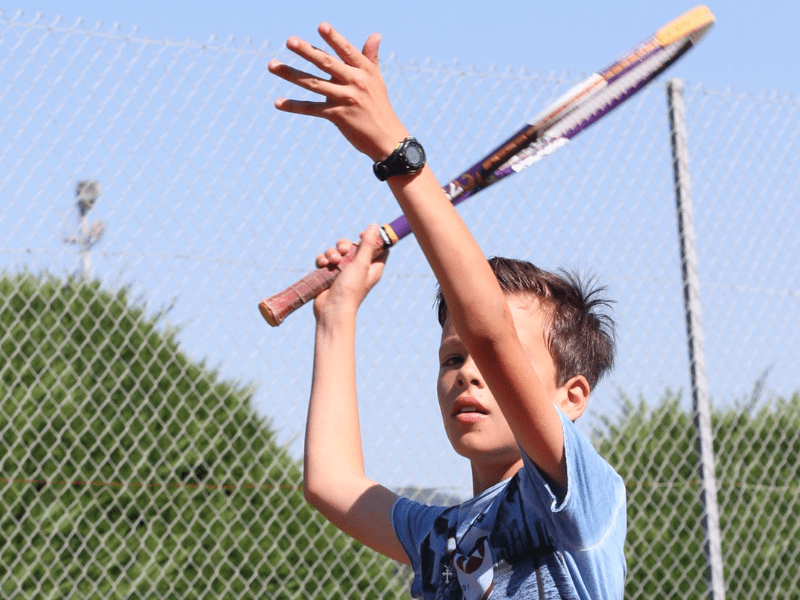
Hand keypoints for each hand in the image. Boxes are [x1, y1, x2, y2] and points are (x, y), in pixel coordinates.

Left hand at [268, 23, 408, 161]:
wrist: (387, 138)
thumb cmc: (379, 107)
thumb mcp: (376, 80)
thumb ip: (370, 57)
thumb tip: (375, 34)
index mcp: (364, 71)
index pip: (346, 51)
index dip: (334, 38)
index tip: (321, 26)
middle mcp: (356, 82)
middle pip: (327, 63)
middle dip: (307, 51)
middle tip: (289, 41)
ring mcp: (346, 99)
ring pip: (314, 84)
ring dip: (291, 74)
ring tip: (271, 65)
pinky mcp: (338, 116)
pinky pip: (312, 109)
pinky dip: (294, 106)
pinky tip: (278, 102)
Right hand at [313, 224, 388, 319]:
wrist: (332, 309)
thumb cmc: (351, 289)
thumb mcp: (361, 264)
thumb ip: (368, 244)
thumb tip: (374, 225)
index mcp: (372, 267)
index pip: (377, 248)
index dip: (370, 239)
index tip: (361, 235)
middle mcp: (358, 269)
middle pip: (353, 247)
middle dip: (345, 245)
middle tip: (344, 250)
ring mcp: (342, 272)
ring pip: (336, 252)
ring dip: (332, 253)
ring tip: (332, 262)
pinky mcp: (328, 274)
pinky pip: (325, 260)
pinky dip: (323, 260)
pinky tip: (324, 265)